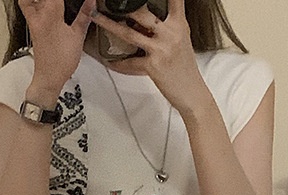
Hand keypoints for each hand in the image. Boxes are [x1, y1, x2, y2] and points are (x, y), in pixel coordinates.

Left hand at [20, 0, 95, 96]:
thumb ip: (85, 15)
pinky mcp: (31, 24)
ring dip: (43, 1)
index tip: (78, 3)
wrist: (49, 76)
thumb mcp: (78, 36)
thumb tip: (91, 1)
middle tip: (64, 5)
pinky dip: (34, 3)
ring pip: (33, 0)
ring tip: (57, 5)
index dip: (70, 0)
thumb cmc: (62, 60)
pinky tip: (44, 5)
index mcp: (52, 14)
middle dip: (57, 1)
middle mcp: (39, 14)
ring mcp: (33, 19)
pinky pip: (27, 6)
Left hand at [92, 0, 211, 115]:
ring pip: (129, 33)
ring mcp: (161, 49)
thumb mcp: (181, 39)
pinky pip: (130, 62)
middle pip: (142, 11)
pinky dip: (119, 63)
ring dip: (109, 24)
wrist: (192, 93)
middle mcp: (170, 33)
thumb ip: (167, 25)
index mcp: (179, 24)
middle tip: (105, 0)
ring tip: (96, 16)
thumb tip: (145, 19)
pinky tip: (110, 60)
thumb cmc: (185, 67)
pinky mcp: (153, 66)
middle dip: (124, 4)